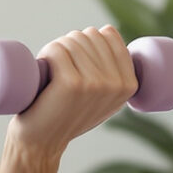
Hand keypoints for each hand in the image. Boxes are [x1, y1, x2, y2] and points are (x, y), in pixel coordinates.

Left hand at [7, 25, 136, 157]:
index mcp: (129, 85)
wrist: (42, 142)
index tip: (76, 60)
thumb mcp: (102, 95)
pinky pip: (57, 49)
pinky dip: (46, 53)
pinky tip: (44, 69)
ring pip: (72, 40)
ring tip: (51, 71)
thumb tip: (108, 29)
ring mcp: (96, 83)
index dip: (86, 40)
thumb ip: (113, 70)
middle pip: (90, 35)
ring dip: (56, 48)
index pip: (109, 34)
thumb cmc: (67, 114)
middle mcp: (117, 84)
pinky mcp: (72, 83)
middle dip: (70, 44)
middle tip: (59, 68)